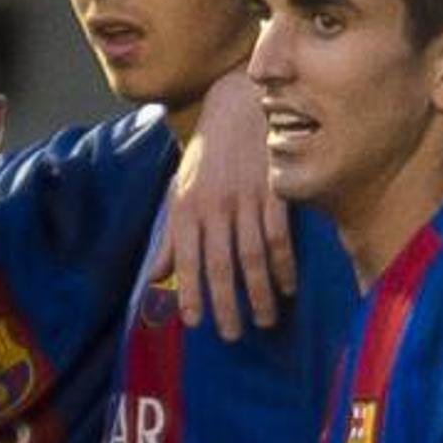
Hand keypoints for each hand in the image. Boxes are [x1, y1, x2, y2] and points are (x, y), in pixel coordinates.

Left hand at [147, 75, 293, 340]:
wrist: (240, 107)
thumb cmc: (207, 156)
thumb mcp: (179, 191)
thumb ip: (170, 237)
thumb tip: (155, 276)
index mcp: (186, 208)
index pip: (186, 259)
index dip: (189, 293)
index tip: (194, 323)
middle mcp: (214, 206)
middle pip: (220, 264)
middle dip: (226, 303)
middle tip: (232, 335)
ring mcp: (247, 198)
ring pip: (252, 256)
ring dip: (258, 292)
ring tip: (263, 321)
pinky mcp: (275, 190)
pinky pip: (280, 235)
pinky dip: (284, 264)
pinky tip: (287, 287)